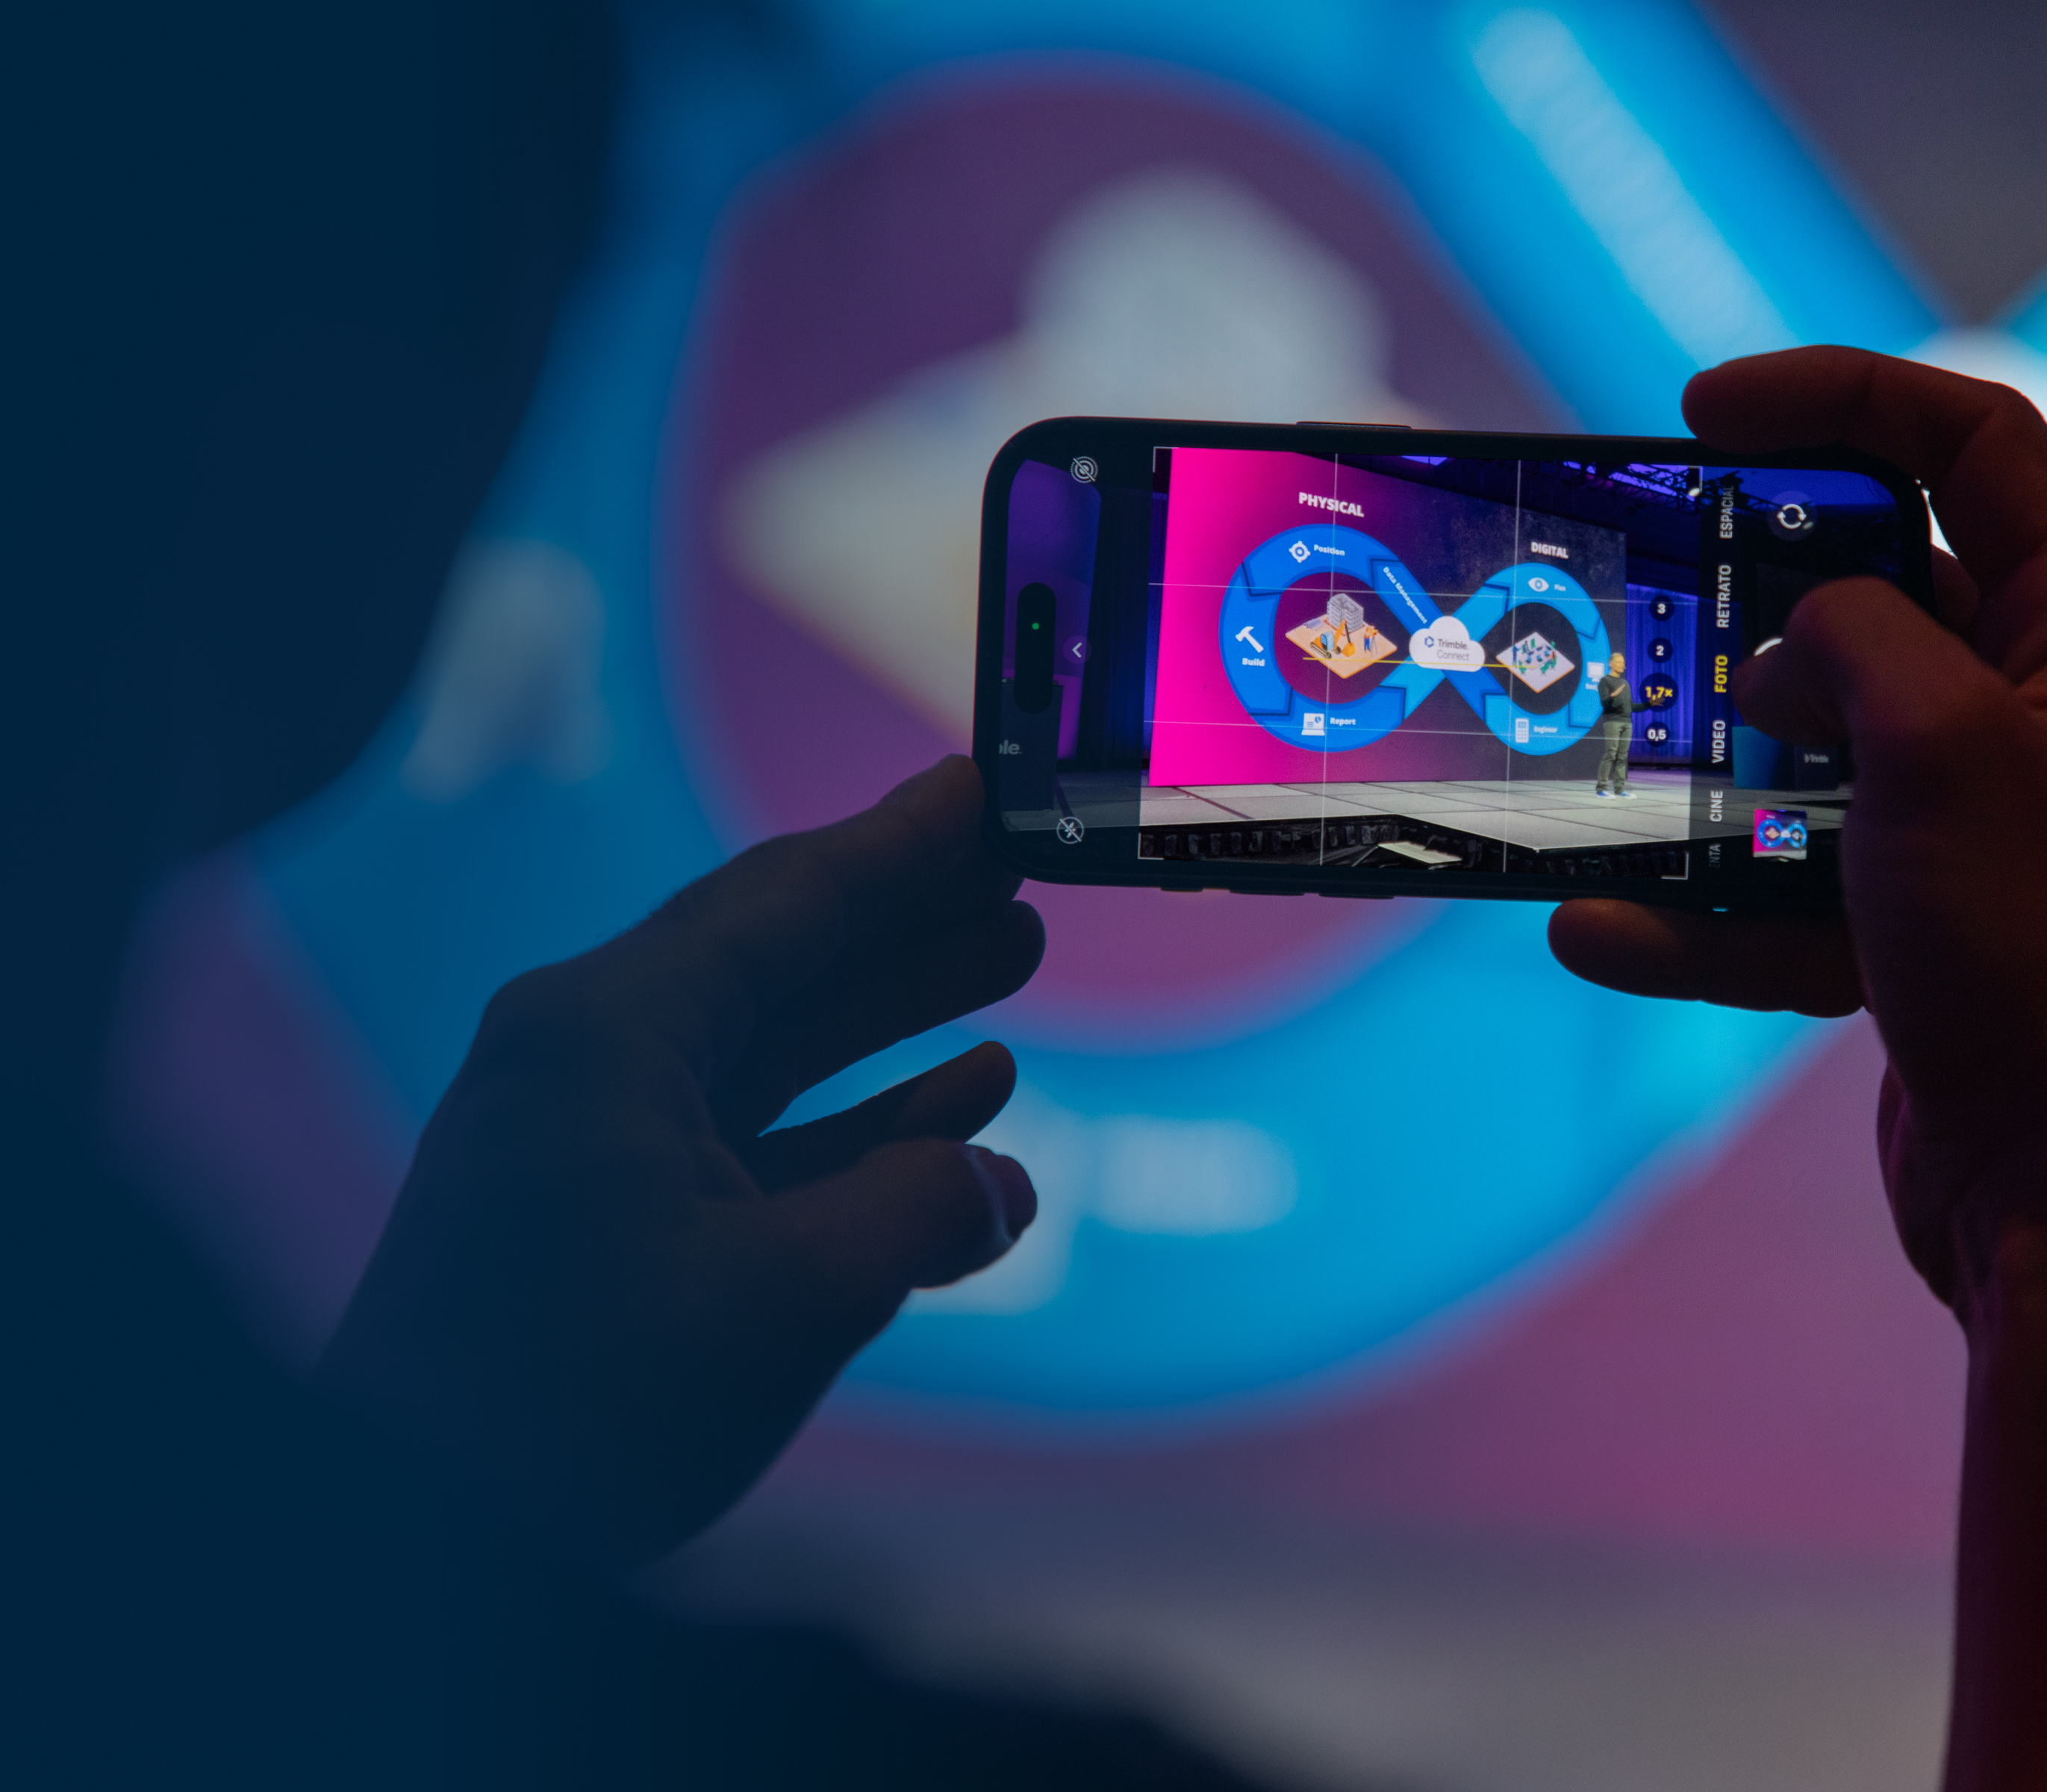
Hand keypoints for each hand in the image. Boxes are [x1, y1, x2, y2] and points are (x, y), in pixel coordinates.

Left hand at [318, 757, 1043, 1568]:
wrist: (408, 1549)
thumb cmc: (574, 1415)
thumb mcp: (782, 1303)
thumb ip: (915, 1217)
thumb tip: (998, 1184)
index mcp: (606, 1033)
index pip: (785, 899)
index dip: (900, 845)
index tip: (984, 791)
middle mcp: (588, 1060)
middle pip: (781, 958)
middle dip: (907, 924)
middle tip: (1018, 879)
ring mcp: (589, 1138)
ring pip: (773, 1049)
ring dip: (891, 1019)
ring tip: (1007, 970)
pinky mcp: (602, 1219)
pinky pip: (751, 1141)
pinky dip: (850, 1127)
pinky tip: (956, 1117)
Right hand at [1550, 349, 2046, 1791]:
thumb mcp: (1944, 746)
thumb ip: (1856, 642)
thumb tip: (1794, 643)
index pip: (1976, 447)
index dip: (1840, 400)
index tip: (1705, 412)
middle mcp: (2045, 717)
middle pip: (1878, 597)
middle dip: (1747, 603)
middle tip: (1643, 600)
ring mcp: (1979, 828)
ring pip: (1810, 755)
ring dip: (1700, 773)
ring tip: (1600, 778)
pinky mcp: (1920, 931)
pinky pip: (1786, 893)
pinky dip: (1698, 915)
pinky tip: (1603, 931)